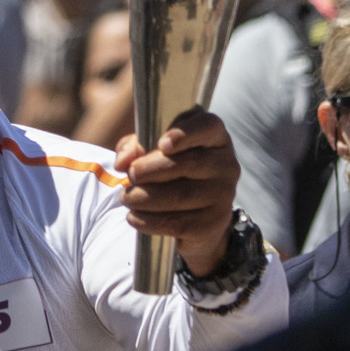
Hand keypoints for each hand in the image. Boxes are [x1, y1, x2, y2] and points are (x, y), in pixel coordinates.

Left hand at [114, 108, 241, 276]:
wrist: (197, 216)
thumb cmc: (172, 170)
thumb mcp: (152, 150)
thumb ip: (134, 147)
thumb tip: (123, 161)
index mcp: (215, 137)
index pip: (207, 127)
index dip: (184, 134)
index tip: (162, 144)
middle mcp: (226, 164)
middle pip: (187, 164)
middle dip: (150, 170)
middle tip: (130, 175)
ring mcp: (224, 195)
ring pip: (179, 196)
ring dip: (144, 197)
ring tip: (126, 197)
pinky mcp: (214, 223)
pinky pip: (178, 223)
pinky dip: (149, 221)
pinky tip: (133, 217)